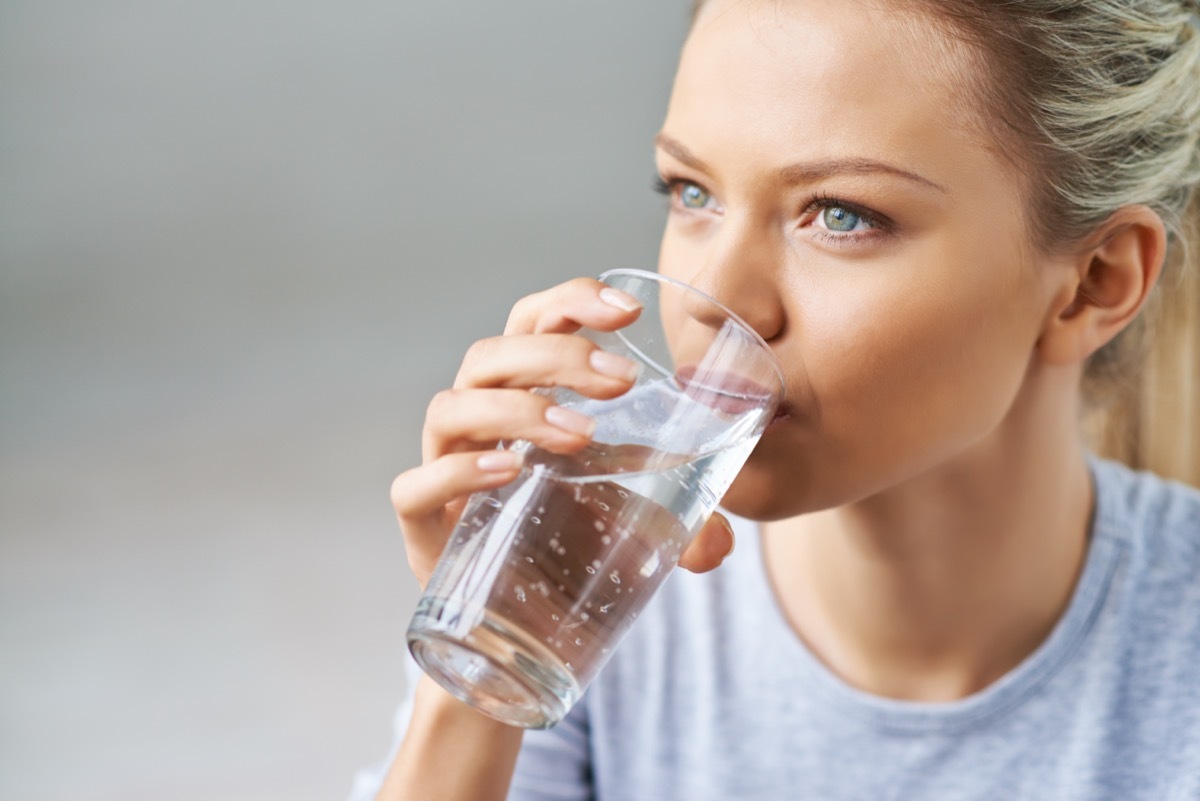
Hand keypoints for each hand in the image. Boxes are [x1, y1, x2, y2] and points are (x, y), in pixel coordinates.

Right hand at [389, 277, 737, 588]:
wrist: (517, 634)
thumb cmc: (565, 553)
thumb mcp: (631, 529)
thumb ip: (683, 529)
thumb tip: (721, 542)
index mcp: (521, 398)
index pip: (532, 323)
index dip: (572, 301)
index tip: (631, 310)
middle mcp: (475, 425)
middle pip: (492, 355)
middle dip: (557, 352)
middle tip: (623, 381)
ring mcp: (442, 472)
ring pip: (453, 407)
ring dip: (518, 406)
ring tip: (581, 433)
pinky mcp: (424, 530)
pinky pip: (416, 487)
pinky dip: (459, 471)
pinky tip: (509, 470)